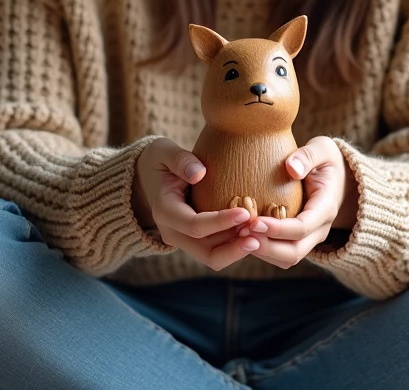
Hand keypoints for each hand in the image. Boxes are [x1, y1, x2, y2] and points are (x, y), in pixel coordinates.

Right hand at [133, 138, 260, 270]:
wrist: (147, 177)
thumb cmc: (160, 160)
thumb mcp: (164, 152)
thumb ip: (180, 160)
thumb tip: (200, 173)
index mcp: (165, 211)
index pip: (194, 225)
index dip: (220, 221)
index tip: (245, 212)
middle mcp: (172, 232)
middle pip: (206, 252)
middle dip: (234, 246)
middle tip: (260, 233)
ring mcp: (183, 240)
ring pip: (214, 257)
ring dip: (237, 249)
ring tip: (261, 235)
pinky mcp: (194, 241)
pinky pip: (217, 251)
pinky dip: (235, 246)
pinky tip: (254, 233)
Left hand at [238, 136, 359, 269]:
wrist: (341, 179)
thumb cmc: (326, 161)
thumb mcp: (322, 150)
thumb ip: (308, 156)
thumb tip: (291, 168)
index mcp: (326, 208)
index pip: (302, 227)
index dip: (278, 229)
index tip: (254, 221)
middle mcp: (320, 229)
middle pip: (294, 251)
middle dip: (266, 246)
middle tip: (241, 232)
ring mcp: (310, 238)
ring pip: (287, 258)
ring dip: (262, 252)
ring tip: (238, 236)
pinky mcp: (299, 240)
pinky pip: (281, 255)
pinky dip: (263, 251)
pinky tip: (243, 237)